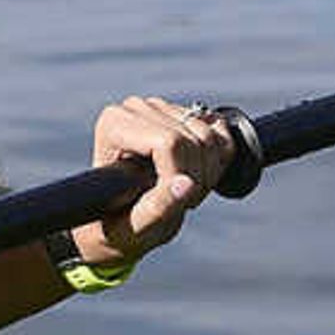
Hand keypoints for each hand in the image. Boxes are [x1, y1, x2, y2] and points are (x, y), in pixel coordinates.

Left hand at [61, 95, 236, 270]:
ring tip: (187, 192)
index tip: (177, 203)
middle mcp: (134, 108)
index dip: (183, 175)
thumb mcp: (135, 226)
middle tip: (185, 203)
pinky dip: (219, 160)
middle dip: (199, 178)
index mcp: (113, 125)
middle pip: (193, 138)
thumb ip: (158, 207)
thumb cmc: (119, 224)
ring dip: (209, 172)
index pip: (169, 142)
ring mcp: (160, 108)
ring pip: (209, 135)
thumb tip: (187, 184)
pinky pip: (220, 133)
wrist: (120, 219)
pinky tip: (200, 176)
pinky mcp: (183, 114)